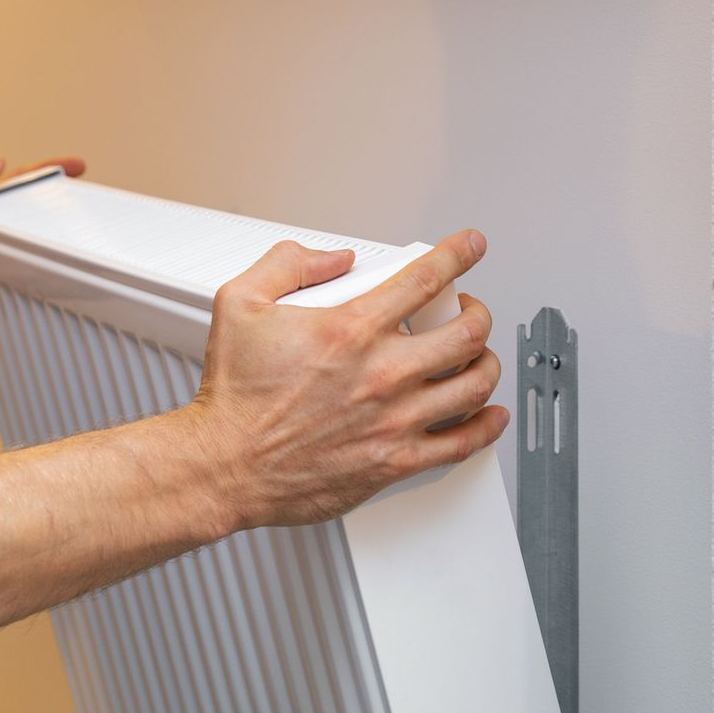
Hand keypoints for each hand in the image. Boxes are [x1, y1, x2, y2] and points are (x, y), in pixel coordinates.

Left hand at [0, 154, 87, 344]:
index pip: (16, 183)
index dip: (45, 171)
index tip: (72, 167)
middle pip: (33, 212)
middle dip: (61, 202)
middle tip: (86, 199)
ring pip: (38, 243)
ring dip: (60, 238)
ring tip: (84, 232)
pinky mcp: (5, 284)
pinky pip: (34, 276)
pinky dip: (51, 271)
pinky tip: (68, 269)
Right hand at [186, 232, 506, 530]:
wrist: (224, 465)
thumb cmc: (233, 397)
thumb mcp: (240, 303)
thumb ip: (287, 263)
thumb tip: (333, 258)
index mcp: (350, 330)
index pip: (426, 278)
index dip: (458, 254)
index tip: (470, 247)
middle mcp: (382, 374)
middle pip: (468, 332)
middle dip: (477, 312)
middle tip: (469, 311)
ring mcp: (394, 420)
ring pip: (475, 384)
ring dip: (486, 363)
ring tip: (479, 358)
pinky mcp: (394, 461)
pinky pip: (462, 443)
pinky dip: (486, 425)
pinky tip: (489, 415)